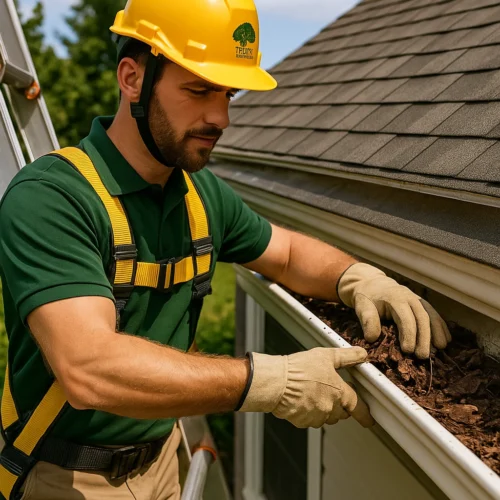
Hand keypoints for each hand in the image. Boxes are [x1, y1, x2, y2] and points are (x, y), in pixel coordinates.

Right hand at [238, 347, 373, 428]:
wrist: (276, 383)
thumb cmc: (299, 369)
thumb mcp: (326, 356)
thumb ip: (347, 356)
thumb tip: (362, 354)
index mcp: (340, 394)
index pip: (358, 407)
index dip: (364, 414)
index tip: (369, 420)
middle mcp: (330, 409)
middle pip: (341, 412)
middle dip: (339, 405)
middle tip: (329, 391)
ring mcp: (316, 417)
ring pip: (326, 416)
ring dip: (324, 408)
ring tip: (312, 392)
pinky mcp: (302, 421)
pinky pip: (310, 419)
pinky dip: (309, 411)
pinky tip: (301, 398)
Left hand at [338, 263, 450, 358]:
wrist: (372, 284)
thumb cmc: (367, 298)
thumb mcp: (362, 307)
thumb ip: (367, 320)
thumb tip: (372, 338)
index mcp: (395, 298)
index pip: (406, 318)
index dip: (409, 335)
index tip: (408, 351)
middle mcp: (409, 297)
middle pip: (422, 317)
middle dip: (424, 338)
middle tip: (423, 356)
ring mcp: (417, 299)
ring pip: (431, 315)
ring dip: (437, 332)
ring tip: (441, 348)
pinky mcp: (421, 303)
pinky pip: (434, 313)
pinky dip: (441, 326)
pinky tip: (446, 338)